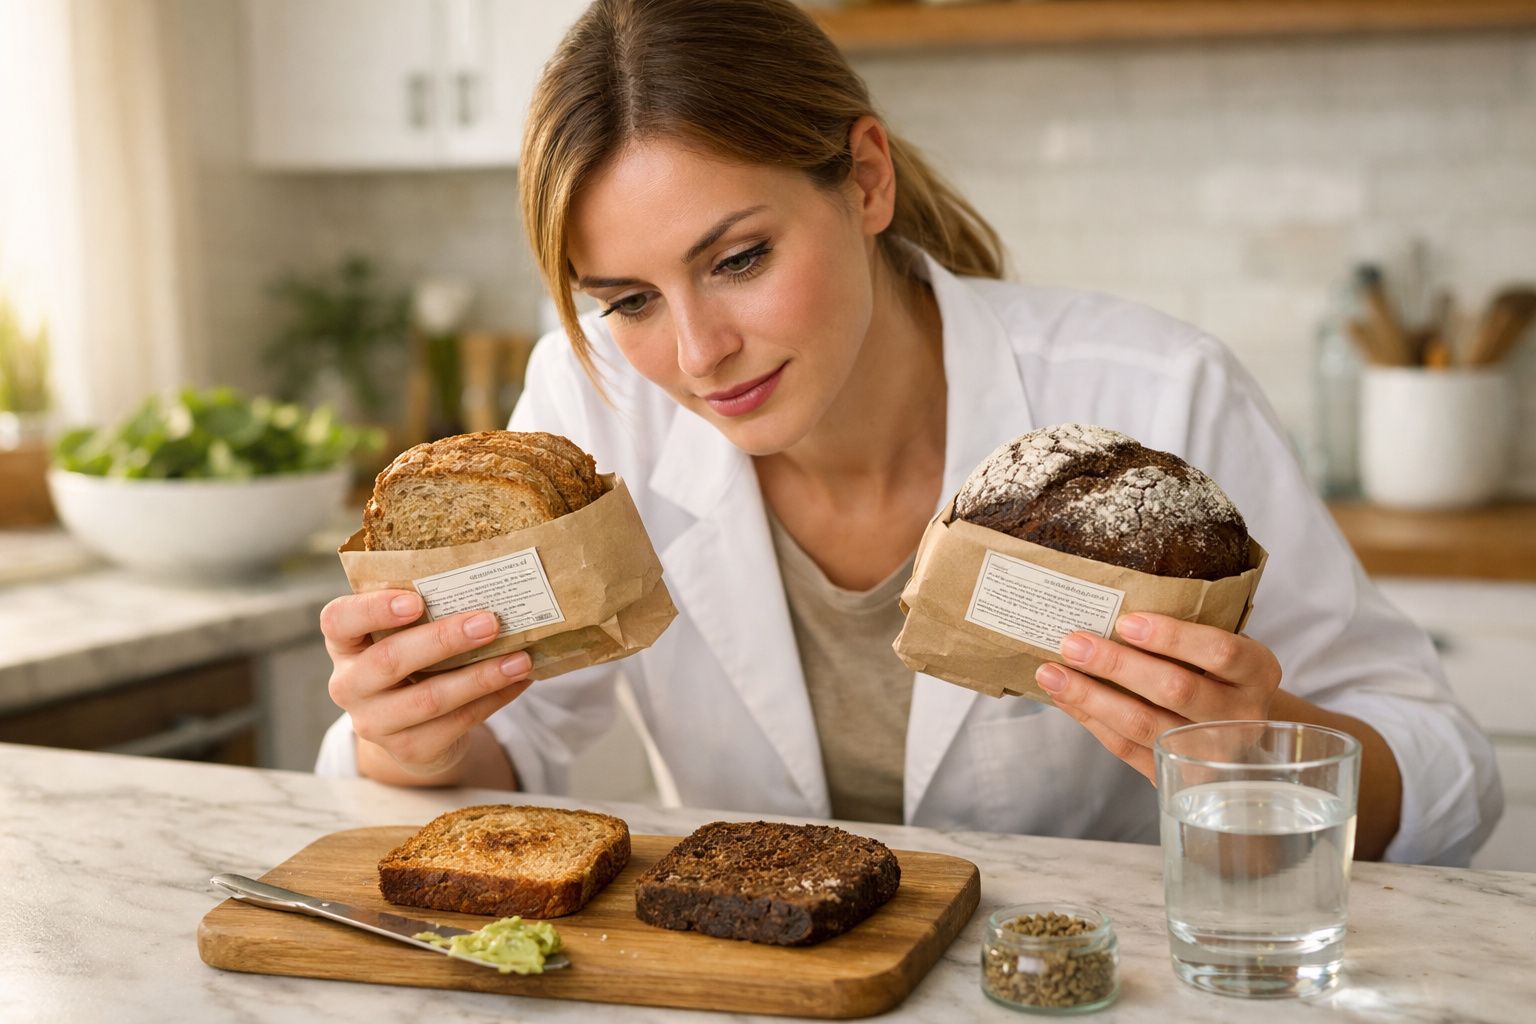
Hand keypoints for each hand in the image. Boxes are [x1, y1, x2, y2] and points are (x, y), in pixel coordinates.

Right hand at [320, 590, 533, 778]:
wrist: (410, 728)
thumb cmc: (412, 661)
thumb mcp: (404, 636)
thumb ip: (426, 614)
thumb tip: (489, 588)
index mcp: (344, 643)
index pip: (338, 620)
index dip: (373, 609)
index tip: (414, 600)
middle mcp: (349, 684)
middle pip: (390, 660)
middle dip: (444, 639)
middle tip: (489, 623)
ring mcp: (375, 722)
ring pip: (429, 699)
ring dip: (480, 677)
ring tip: (520, 659)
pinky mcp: (408, 749)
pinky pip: (456, 723)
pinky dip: (493, 699)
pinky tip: (519, 681)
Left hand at [1033, 612, 1282, 782]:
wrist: (1239, 730)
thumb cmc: (1218, 673)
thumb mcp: (1220, 645)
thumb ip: (1186, 630)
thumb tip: (1108, 605)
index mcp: (1258, 672)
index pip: (1220, 652)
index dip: (1173, 637)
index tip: (1127, 621)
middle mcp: (1241, 715)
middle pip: (1176, 689)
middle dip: (1117, 665)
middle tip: (1073, 643)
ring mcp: (1211, 752)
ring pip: (1144, 725)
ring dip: (1091, 697)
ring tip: (1051, 673)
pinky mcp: (1178, 774)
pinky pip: (1128, 747)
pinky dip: (1091, 720)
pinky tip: (1066, 698)